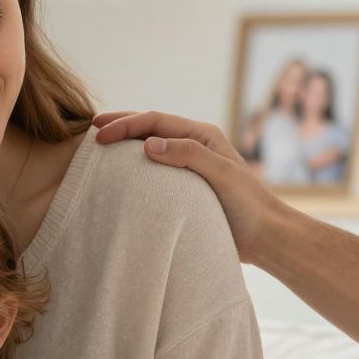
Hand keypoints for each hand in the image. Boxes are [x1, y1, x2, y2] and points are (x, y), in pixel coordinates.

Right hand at [92, 111, 284, 263]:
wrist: (266, 237)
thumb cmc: (248, 205)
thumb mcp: (221, 175)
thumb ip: (189, 155)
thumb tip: (148, 145)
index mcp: (203, 135)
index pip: (156, 121)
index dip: (126, 124)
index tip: (100, 135)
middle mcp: (195, 146)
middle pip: (151, 128)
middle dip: (121, 126)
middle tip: (92, 129)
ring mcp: (191, 167)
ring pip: (152, 148)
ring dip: (127, 145)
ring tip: (100, 148)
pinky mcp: (188, 188)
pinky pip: (156, 172)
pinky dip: (136, 169)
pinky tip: (121, 178)